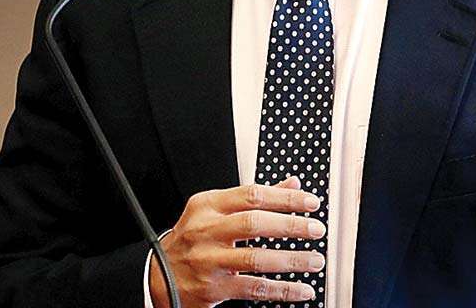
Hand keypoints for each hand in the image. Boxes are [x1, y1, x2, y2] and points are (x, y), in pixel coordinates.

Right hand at [149, 176, 325, 307]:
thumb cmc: (192, 240)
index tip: (310, 203)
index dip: (284, 198)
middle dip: (291, 226)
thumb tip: (292, 185)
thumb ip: (254, 198)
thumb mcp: (216, 210)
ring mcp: (208, 260)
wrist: (159, 274)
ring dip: (291, 260)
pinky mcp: (213, 287)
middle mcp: (206, 231)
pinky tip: (301, 289)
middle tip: (316, 229)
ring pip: (256, 258)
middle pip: (253, 224)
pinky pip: (255, 288)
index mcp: (208, 205)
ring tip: (315, 260)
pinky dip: (282, 290)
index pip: (251, 195)